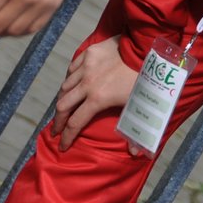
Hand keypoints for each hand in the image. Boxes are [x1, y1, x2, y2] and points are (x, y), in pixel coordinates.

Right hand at [53, 35, 136, 149]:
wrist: (145, 48)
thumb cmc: (144, 79)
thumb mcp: (139, 105)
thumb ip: (135, 130)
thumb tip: (135, 154)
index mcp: (97, 99)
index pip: (76, 123)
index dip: (67, 137)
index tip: (62, 146)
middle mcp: (86, 84)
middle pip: (64, 106)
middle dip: (58, 121)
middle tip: (56, 130)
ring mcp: (85, 67)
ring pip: (65, 86)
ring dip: (62, 100)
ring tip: (62, 108)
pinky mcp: (88, 54)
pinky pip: (72, 68)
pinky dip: (69, 79)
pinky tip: (70, 84)